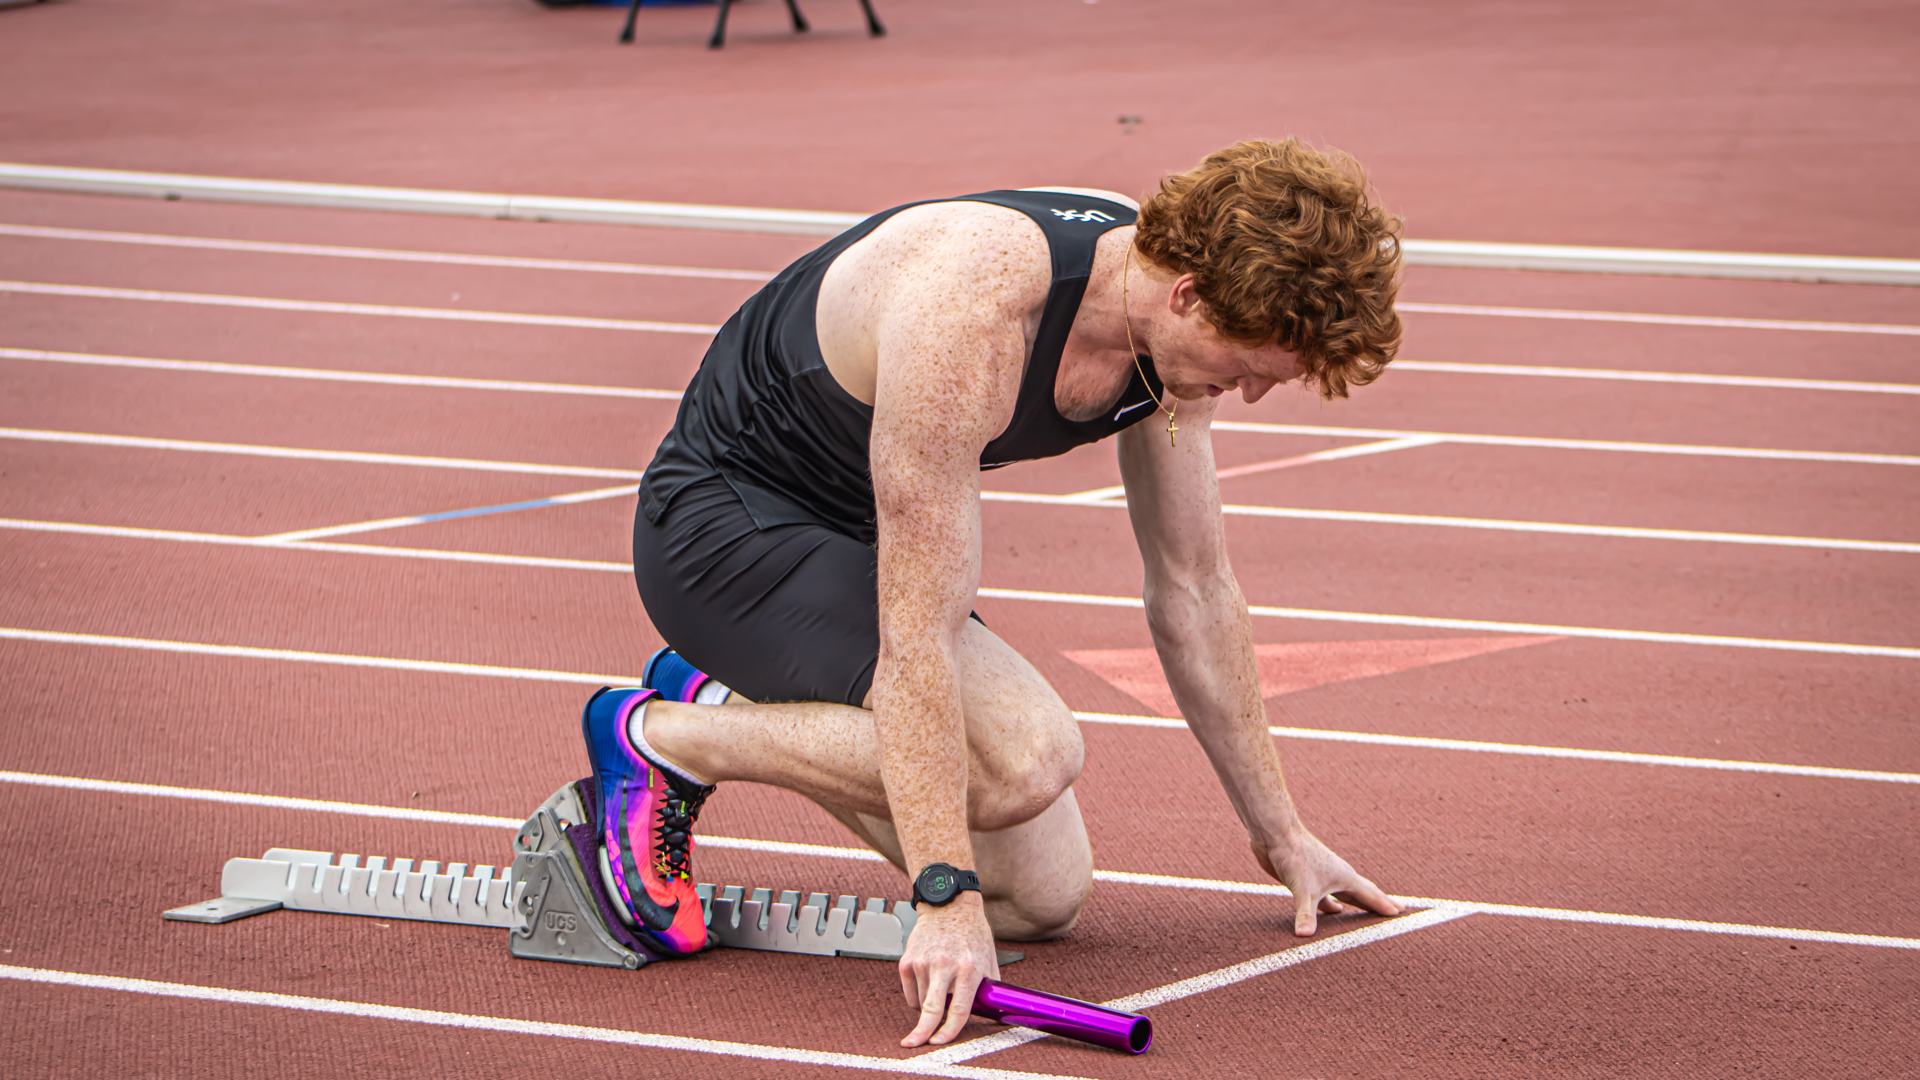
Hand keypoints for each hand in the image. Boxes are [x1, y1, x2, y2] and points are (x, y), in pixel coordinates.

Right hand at [897, 892, 999, 1046]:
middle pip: (932, 1009)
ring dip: (929, 1007)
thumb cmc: (971, 933)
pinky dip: (917, 997)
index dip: (950, 1030)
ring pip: (921, 1003)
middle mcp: (945, 965)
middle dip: (922, 1032)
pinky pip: (910, 993)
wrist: (948, 906)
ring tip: (940, 990)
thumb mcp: (989, 960)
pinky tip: (928, 984)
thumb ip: (988, 989)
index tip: (942, 1042)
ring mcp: (923, 962)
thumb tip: (991, 1015)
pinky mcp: (908, 960)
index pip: (959, 1009)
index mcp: (968, 967)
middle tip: (915, 1044)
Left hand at [1252, 830, 1399, 936]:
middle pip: (1363, 893)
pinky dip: (1331, 905)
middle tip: (1395, 911)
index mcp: (1344, 877)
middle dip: (1378, 903)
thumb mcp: (1303, 889)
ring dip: (1355, 905)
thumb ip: (1306, 914)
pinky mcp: (1307, 878)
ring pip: (1344, 894)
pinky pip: (1325, 896)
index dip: (1384, 905)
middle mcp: (1337, 876)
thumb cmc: (1294, 856)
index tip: (1400, 913)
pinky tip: (1333, 911)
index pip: (1371, 895)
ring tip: (1366, 915)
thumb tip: (1304, 936)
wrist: (1276, 834)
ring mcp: (1322, 876)